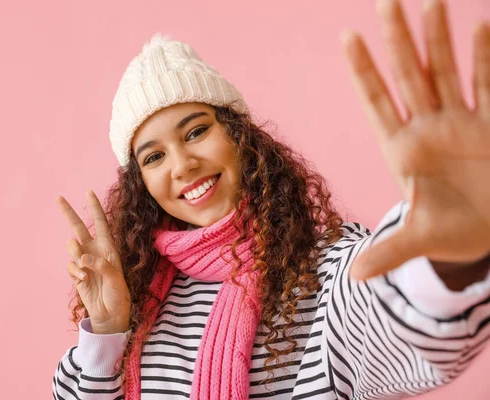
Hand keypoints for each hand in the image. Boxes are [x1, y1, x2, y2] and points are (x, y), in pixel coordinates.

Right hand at [56, 190, 130, 333]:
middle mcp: (95, 251)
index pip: (101, 223)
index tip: (89, 192)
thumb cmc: (118, 295)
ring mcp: (84, 262)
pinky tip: (84, 281)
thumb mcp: (116, 280)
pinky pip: (70, 266)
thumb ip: (102, 266)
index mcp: (109, 248)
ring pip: (71, 247)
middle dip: (68, 212)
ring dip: (76, 255)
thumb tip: (84, 258)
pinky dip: (75, 272)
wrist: (110, 314)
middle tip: (58, 197)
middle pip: (78, 227)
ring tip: (85, 269)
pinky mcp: (76, 273)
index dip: (95, 208)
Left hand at [341, 0, 489, 279]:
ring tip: (431, 0)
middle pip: (410, 76)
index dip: (363, 71)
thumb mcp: (420, 241)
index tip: (347, 37)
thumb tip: (353, 277)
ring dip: (440, 38)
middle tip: (385, 1)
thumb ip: (389, 253)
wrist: (487, 236)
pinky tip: (482, 27)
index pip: (378, 102)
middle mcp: (429, 129)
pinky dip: (488, 60)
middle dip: (399, 40)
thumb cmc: (451, 234)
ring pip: (448, 71)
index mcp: (403, 151)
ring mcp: (462, 123)